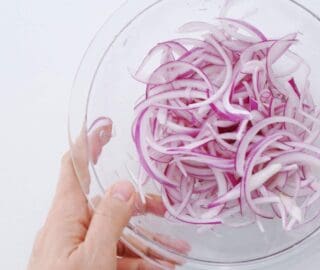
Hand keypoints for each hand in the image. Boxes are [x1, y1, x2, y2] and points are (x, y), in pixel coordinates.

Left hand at [27, 121, 188, 269]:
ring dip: (147, 240)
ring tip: (174, 250)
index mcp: (65, 218)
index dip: (87, 144)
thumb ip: (109, 220)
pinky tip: (161, 266)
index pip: (73, 169)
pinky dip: (140, 259)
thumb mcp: (92, 258)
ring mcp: (79, 250)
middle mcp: (71, 229)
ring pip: (117, 233)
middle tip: (163, 207)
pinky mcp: (87, 267)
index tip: (105, 126)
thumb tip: (124, 187)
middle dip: (138, 205)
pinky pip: (116, 255)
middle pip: (106, 204)